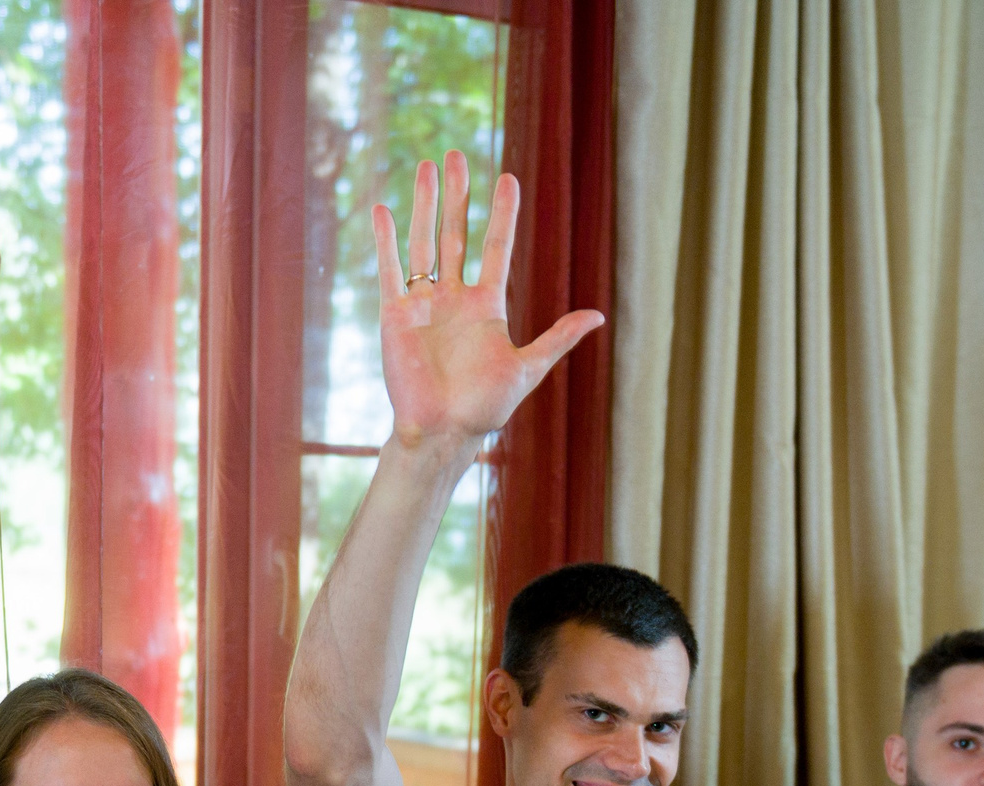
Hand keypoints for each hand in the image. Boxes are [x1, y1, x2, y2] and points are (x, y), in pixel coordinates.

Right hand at [372, 151, 603, 452]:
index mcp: (486, 307)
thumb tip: (599, 316)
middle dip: (458, 195)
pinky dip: (386, 241)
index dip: (502, 214)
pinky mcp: (396, 315)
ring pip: (425, 243)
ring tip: (428, 166)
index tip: (508, 179)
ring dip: (425, 205)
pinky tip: (384, 209)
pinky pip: (390, 271)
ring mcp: (424, 303)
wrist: (442, 430)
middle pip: (456, 234)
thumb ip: (558, 338)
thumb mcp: (528, 368)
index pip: (497, 248)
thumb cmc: (484, 406)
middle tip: (457, 155)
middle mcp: (454, 298)